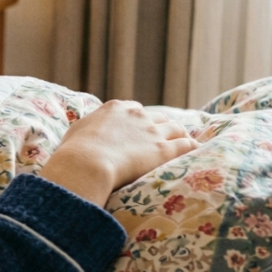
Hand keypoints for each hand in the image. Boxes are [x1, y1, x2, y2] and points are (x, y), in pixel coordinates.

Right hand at [37, 100, 197, 206]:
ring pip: (176, 128)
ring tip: (185, 144)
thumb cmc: (74, 152)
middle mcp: (137, 115)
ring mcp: (152, 131)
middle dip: (163, 126)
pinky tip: (197, 152)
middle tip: (166, 137)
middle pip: (158, 117)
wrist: (86, 163)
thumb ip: (86, 130)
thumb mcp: (75, 133)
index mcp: (115, 108)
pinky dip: (193, 147)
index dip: (139, 120)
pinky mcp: (164, 149)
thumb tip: (83, 136)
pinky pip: (187, 145)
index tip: (141, 129)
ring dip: (180, 135)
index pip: (134, 109)